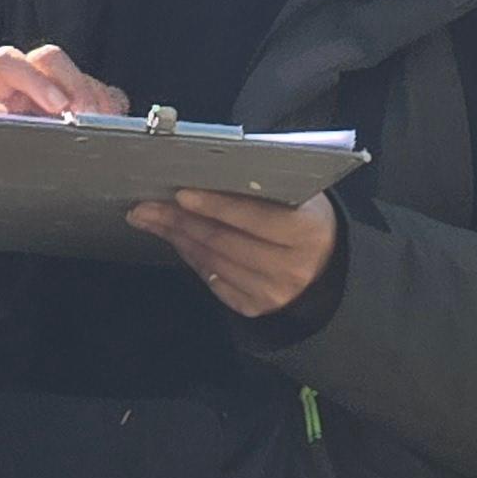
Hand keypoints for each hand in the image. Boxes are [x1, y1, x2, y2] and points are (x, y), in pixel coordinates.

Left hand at [0, 43, 125, 116]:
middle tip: (86, 115)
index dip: (34, 80)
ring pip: (81, 77)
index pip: (10, 62)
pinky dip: (111, 107)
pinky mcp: (85, 104)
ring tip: (102, 125)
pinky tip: (112, 125)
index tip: (57, 106)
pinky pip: (105, 94)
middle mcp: (29, 80)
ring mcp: (60, 90)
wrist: (8, 168)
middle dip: (73, 85)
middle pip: (51, 59)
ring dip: (94, 98)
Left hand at [125, 188, 338, 318]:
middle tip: (147, 207)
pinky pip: (214, 281)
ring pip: (213, 262)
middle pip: (222, 241)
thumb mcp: (302, 197)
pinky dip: (193, 258)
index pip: (251, 217)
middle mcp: (289, 266)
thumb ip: (267, 186)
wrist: (329, 267)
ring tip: (153, 220)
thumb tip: (213, 171)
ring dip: (178, 239)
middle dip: (179, 221)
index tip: (180, 194)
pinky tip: (177, 241)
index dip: (213, 205)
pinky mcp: (255, 307)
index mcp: (305, 232)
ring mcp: (271, 292)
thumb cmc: (308, 221)